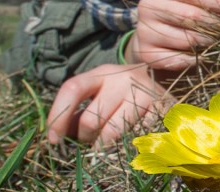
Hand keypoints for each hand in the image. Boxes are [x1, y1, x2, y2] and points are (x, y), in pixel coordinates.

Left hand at [46, 64, 171, 147]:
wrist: (165, 80)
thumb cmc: (122, 93)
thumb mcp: (100, 93)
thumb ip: (79, 111)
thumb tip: (59, 136)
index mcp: (102, 73)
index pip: (72, 88)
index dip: (58, 116)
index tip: (54, 139)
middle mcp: (123, 79)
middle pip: (91, 119)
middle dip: (85, 138)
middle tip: (91, 141)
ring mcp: (144, 94)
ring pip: (112, 133)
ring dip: (105, 146)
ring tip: (108, 143)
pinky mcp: (161, 110)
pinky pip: (134, 139)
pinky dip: (127, 146)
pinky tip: (130, 140)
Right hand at [130, 0, 219, 70]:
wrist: (155, 33)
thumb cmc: (183, 8)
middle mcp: (148, 5)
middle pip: (193, 16)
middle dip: (217, 24)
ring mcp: (144, 30)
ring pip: (188, 39)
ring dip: (209, 43)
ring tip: (219, 41)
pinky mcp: (146, 53)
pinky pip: (179, 59)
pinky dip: (196, 59)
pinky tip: (203, 55)